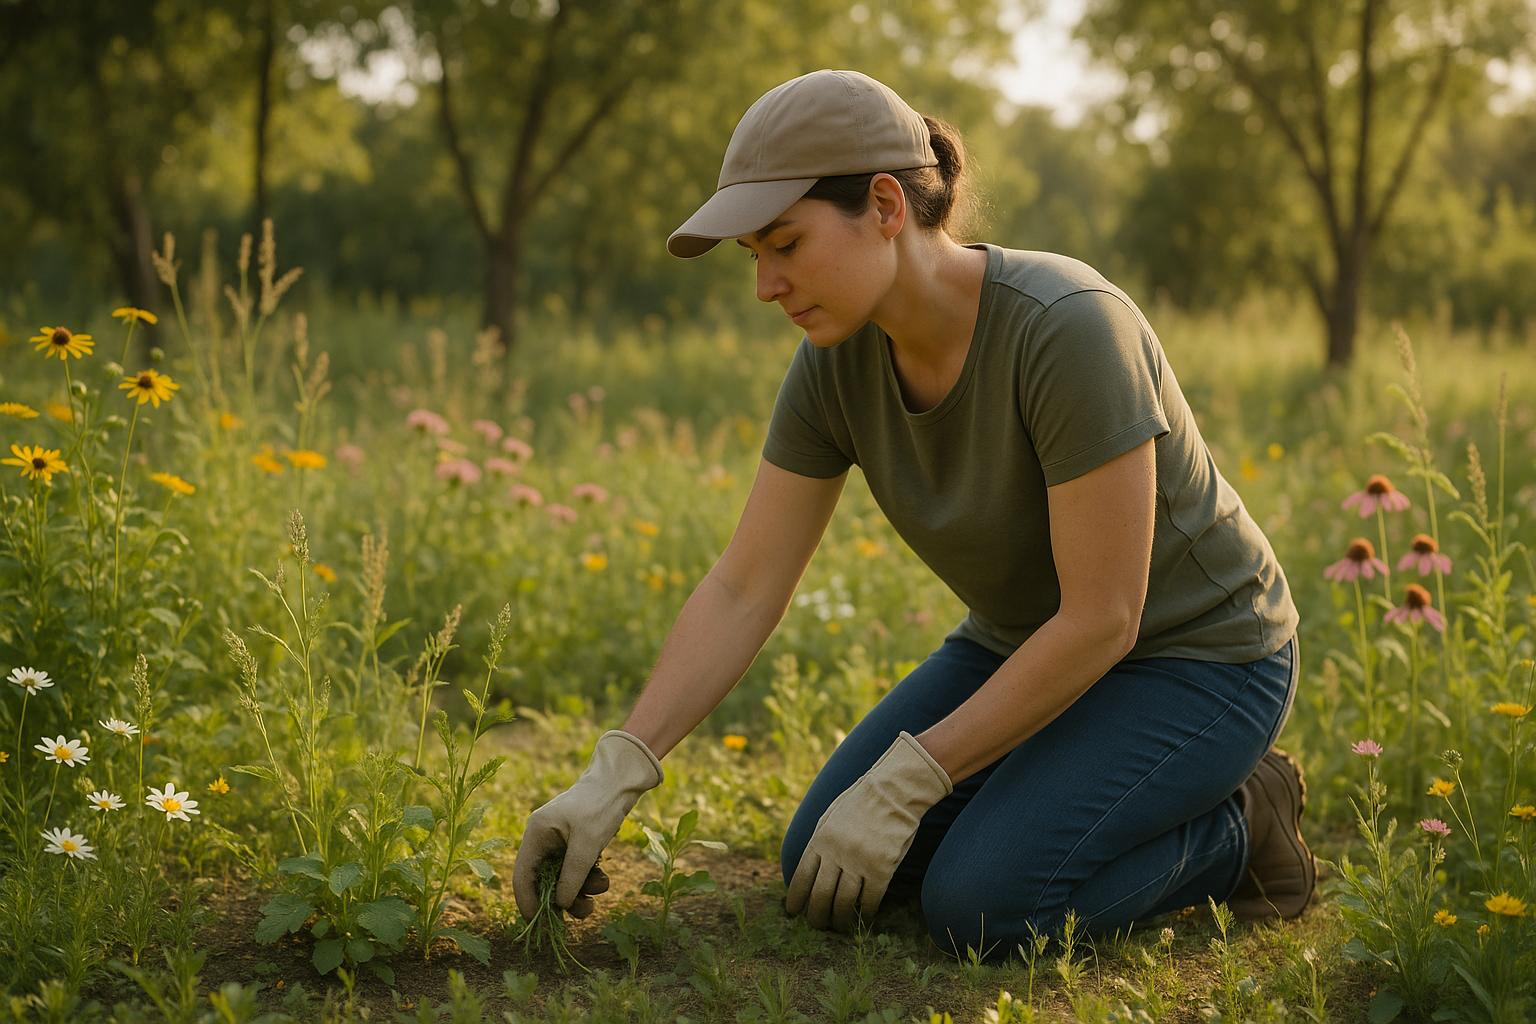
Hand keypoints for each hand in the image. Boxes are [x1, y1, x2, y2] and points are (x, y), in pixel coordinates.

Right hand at [513, 729, 663, 919]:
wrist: (622, 781)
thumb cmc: (600, 806)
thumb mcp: (587, 844)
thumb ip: (572, 876)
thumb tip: (560, 905)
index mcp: (536, 834)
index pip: (522, 876)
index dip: (528, 902)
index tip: (540, 924)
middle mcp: (544, 840)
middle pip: (544, 882)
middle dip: (563, 899)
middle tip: (584, 910)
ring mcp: (560, 844)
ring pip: (563, 880)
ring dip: (581, 890)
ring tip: (601, 887)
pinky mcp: (576, 846)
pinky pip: (577, 872)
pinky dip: (589, 879)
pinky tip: (603, 876)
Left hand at [786, 730, 951, 931]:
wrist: (894, 791)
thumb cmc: (862, 803)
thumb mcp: (831, 817)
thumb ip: (819, 842)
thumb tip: (808, 871)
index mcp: (819, 839)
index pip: (801, 877)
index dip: (796, 899)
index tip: (793, 912)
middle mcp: (836, 853)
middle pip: (820, 896)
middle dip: (816, 917)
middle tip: (817, 926)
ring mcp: (858, 861)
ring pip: (843, 902)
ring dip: (840, 920)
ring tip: (839, 927)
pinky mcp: (881, 868)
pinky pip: (869, 899)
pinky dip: (864, 913)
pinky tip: (863, 917)